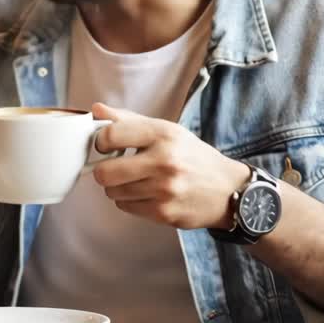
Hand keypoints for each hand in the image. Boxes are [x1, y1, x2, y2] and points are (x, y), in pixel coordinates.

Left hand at [90, 103, 250, 229]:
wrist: (228, 190)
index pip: (109, 136)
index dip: (101, 142)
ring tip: (137, 181)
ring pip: (112, 192)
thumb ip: (127, 120)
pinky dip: (130, 201)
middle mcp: (165, 161)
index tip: (106, 146)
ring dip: (118, 187)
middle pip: (104, 172)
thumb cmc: (192, 156)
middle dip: (104, 170)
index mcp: (163, 134)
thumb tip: (95, 110)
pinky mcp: (164, 212)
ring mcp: (164, 189)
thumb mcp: (166, 130)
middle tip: (116, 168)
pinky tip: (147, 194)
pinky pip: (125, 207)